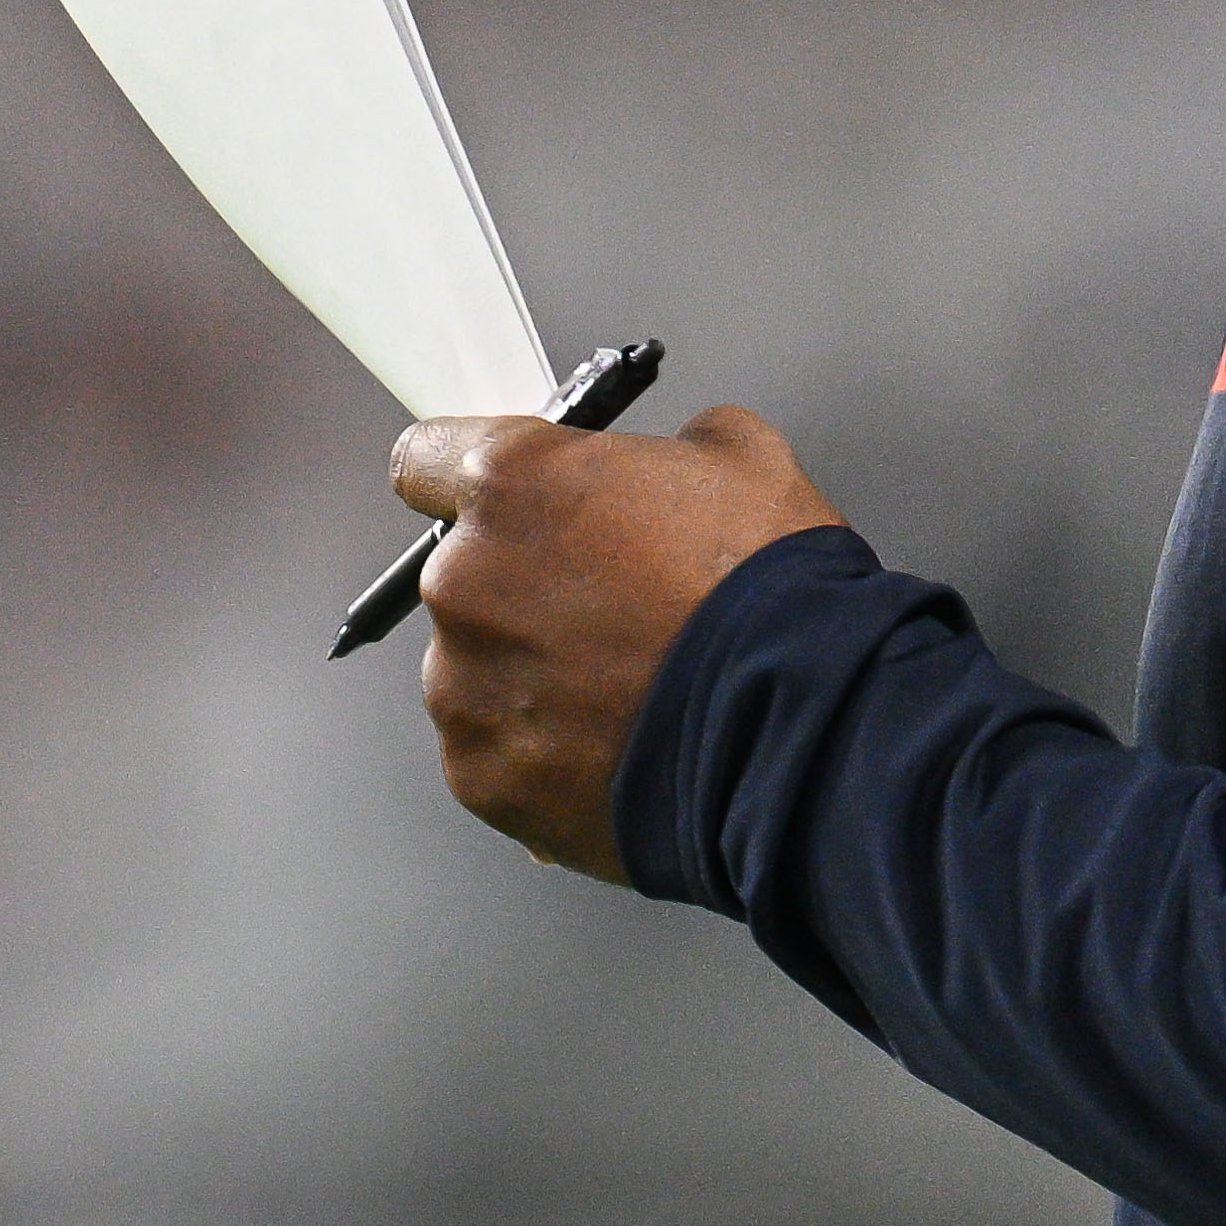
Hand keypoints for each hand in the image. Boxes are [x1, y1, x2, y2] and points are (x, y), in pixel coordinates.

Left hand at [390, 405, 846, 877]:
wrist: (799, 736)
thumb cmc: (773, 602)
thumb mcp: (748, 460)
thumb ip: (676, 448)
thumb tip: (675, 461)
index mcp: (512, 486)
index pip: (426, 460)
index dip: (471, 480)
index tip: (500, 505)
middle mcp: (466, 582)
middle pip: (465, 576)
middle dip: (528, 590)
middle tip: (614, 612)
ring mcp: (465, 688)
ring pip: (480, 673)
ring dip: (534, 678)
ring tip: (629, 692)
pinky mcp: (483, 778)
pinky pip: (498, 754)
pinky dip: (545, 756)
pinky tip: (620, 745)